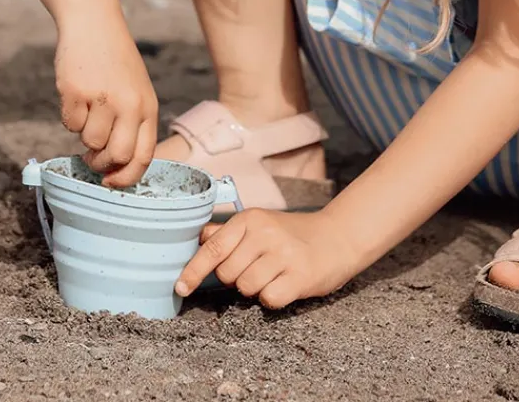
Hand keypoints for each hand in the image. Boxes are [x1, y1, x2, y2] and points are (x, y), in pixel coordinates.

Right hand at [54, 26, 158, 187]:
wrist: (94, 25)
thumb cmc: (115, 62)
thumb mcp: (136, 90)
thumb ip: (132, 124)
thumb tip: (116, 167)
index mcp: (147, 106)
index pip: (144, 156)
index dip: (127, 177)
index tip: (112, 184)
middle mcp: (129, 104)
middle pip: (115, 156)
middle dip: (100, 164)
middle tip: (92, 156)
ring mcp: (102, 98)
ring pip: (89, 142)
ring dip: (84, 132)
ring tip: (88, 107)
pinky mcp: (76, 92)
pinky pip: (69, 124)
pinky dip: (69, 115)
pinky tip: (76, 94)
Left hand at [175, 209, 359, 309]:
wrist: (337, 237)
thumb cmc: (292, 233)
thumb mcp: (260, 223)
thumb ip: (228, 232)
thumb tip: (199, 237)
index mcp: (250, 219)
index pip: (213, 248)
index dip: (192, 270)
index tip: (181, 287)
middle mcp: (265, 234)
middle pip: (227, 273)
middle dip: (235, 278)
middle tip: (255, 267)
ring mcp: (283, 255)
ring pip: (246, 289)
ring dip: (254, 289)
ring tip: (272, 274)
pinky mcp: (300, 276)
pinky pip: (269, 300)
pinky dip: (273, 298)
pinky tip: (284, 283)